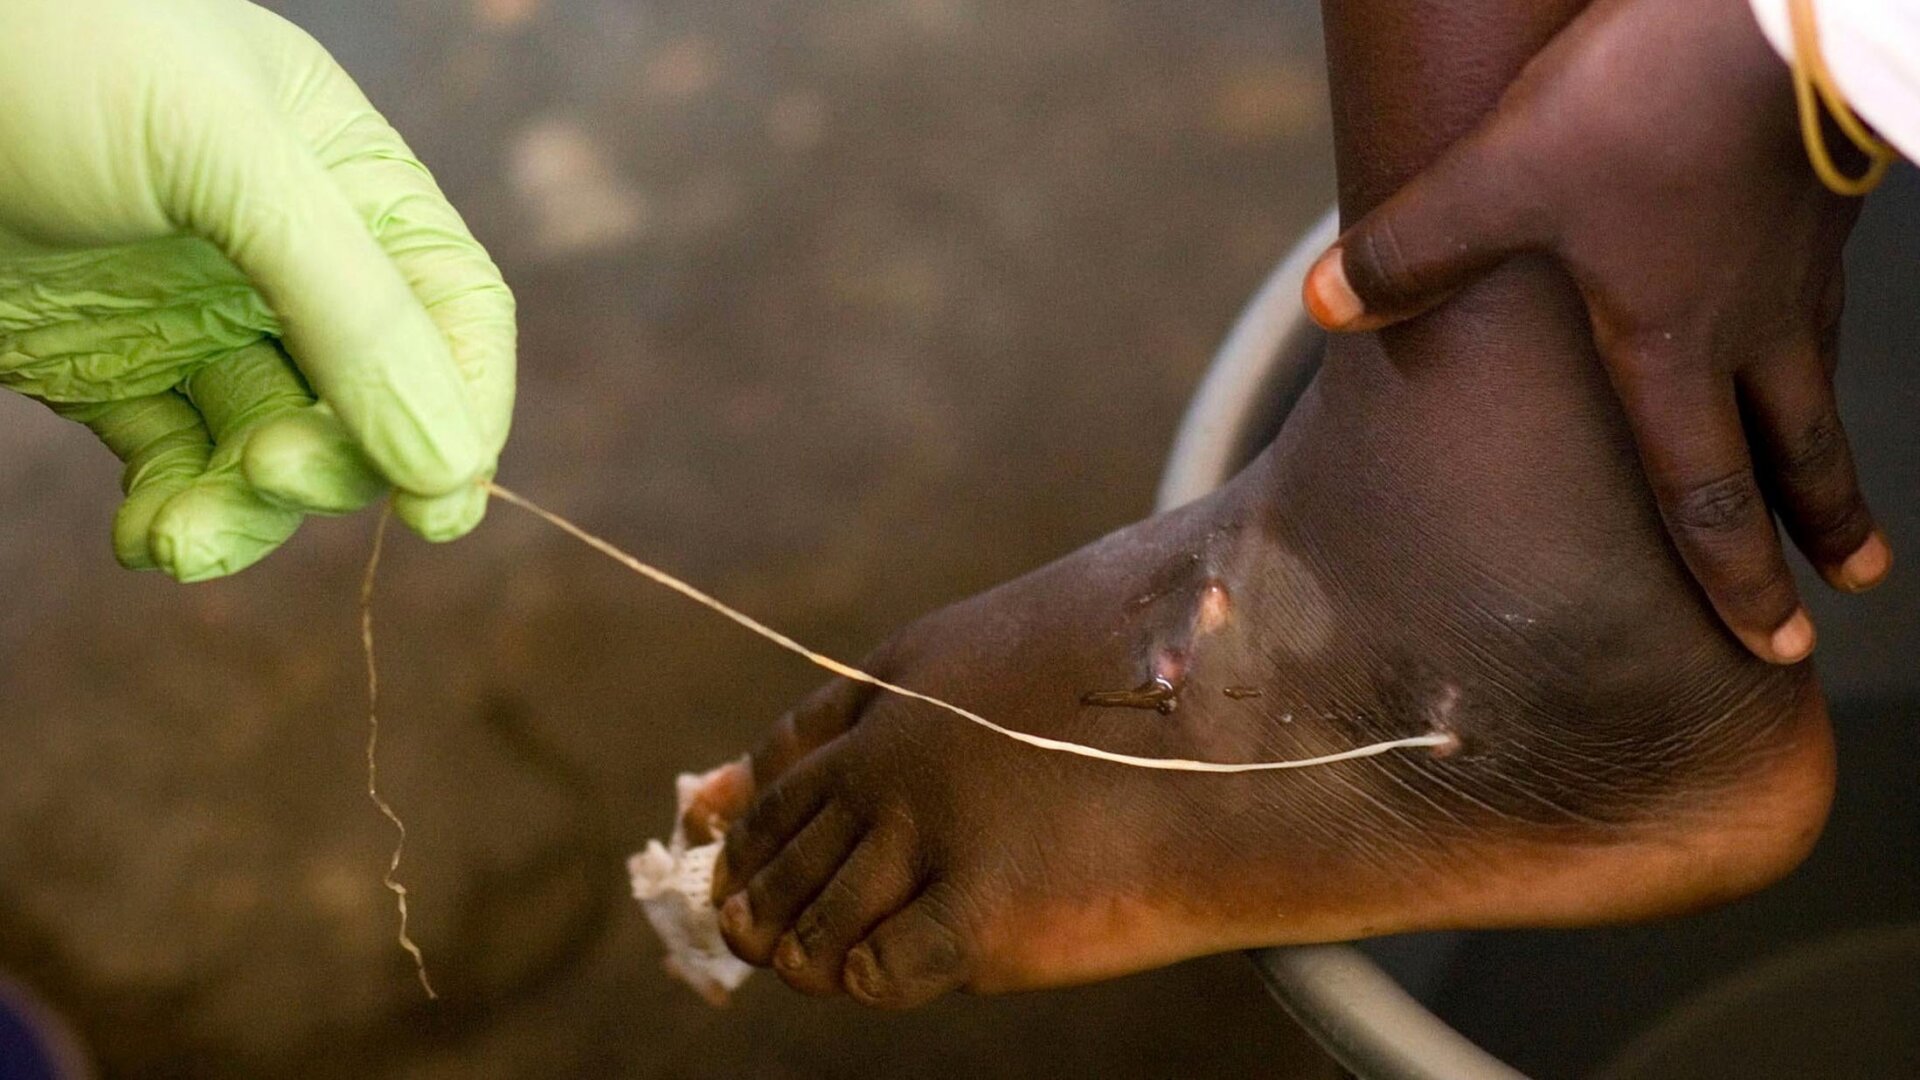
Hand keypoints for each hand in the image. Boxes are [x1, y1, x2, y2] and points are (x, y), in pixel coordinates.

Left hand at [0, 0, 514, 580]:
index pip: (455, 311)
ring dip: (245, 514)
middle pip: (371, 399)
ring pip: (271, 449)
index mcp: (348, 179)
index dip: (465, 409)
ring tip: (181, 540)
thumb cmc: (51, 56)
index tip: (438, 503)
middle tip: (271, 473)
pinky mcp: (110, 369)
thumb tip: (449, 466)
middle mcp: (288, 256)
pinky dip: (174, 513)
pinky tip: (148, 538)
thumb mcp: (225, 158)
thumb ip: (349, 305)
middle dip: (335, 460)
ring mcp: (198, 317)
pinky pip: (174, 464)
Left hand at [1302, 0, 1888, 662]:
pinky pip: (1821, 299)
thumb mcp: (1500, 177)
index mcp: (1674, 347)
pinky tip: (1803, 323)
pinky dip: (1817, 343)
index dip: (1738, 576)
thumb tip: (1328, 304)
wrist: (1775, 8)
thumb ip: (1413, 249)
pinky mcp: (1822, 198)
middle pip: (1796, 453)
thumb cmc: (1641, 102)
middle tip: (1845, 588)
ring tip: (1846, 494)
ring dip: (1832, 449)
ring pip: (1823, 381)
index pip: (1709, 491)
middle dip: (1818, 530)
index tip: (1774, 642)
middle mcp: (1753, 324)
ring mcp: (1799, 265)